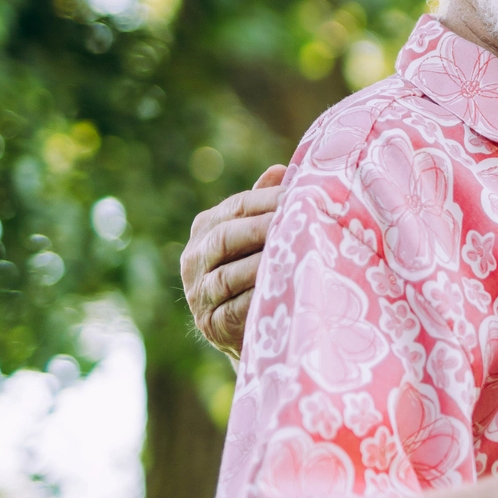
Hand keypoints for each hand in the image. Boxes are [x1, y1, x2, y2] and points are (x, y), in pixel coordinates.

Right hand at [181, 165, 286, 357]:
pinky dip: (258, 298)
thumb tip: (278, 170)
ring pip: (229, 274)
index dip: (269, 200)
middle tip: (299, 220)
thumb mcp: (262, 235)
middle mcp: (194, 259)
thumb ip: (266, 204)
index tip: (303, 194)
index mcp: (207, 228)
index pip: (237, 206)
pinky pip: (235, 309)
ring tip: (293, 254)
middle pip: (227, 237)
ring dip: (262, 264)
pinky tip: (283, 289)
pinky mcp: (212, 324)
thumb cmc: (264, 269)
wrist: (258, 326)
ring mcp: (199, 294)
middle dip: (264, 228)